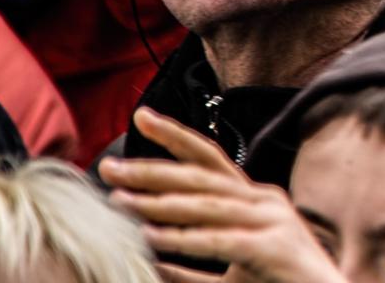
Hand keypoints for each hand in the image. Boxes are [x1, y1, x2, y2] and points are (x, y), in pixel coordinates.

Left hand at [101, 109, 347, 282]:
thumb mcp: (230, 274)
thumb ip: (193, 267)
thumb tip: (150, 255)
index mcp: (255, 201)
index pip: (211, 159)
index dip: (176, 136)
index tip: (142, 117)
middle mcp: (265, 202)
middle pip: (203, 175)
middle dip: (153, 168)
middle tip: (110, 167)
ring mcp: (273, 221)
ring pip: (207, 204)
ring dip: (159, 202)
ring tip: (120, 201)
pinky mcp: (274, 248)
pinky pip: (220, 240)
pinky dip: (185, 238)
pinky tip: (153, 236)